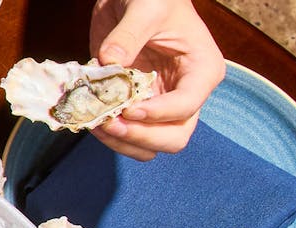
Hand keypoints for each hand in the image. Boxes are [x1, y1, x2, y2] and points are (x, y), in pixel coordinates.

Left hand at [90, 0, 225, 159]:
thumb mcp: (144, 8)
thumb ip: (127, 36)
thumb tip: (108, 63)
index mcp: (201, 71)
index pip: (187, 106)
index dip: (158, 114)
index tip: (128, 109)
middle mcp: (186, 95)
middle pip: (174, 138)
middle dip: (141, 136)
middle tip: (110, 123)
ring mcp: (161, 106)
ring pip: (151, 146)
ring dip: (123, 142)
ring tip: (98, 123)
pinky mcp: (138, 108)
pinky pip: (130, 137)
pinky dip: (111, 137)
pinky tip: (93, 120)